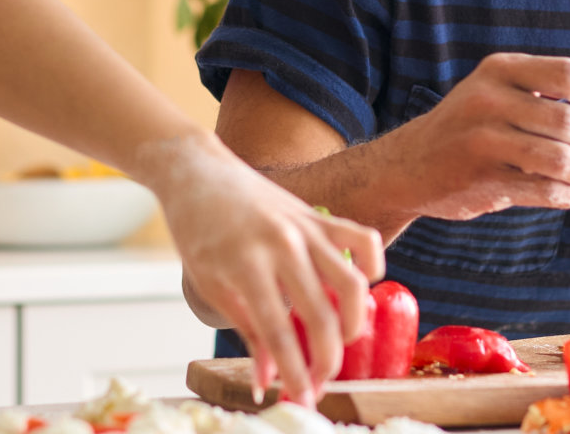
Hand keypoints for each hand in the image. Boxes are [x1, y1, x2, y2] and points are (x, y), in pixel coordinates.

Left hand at [139, 133, 383, 407]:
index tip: (303, 397)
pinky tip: (365, 286)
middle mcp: (281, 243)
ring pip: (352, 282)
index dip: (293, 372)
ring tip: (343, 341)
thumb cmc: (197, 230)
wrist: (196, 171)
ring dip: (355, 322)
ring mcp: (304, 226)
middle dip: (326, 359)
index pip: (278, 331)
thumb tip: (266, 381)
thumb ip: (247, 332)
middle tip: (321, 381)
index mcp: (245, 263)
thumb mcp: (211, 285)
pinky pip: (361, 238)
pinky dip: (373, 264)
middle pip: (320, 314)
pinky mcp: (317, 214)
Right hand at [379, 53, 569, 218]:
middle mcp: (488, 100)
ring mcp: (482, 140)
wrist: (409, 164)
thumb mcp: (496, 96)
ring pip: (559, 159)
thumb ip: (546, 104)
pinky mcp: (482, 179)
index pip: (566, 74)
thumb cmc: (469, 128)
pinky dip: (568, 194)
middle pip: (567, 121)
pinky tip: (569, 193)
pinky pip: (544, 189)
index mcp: (499, 70)